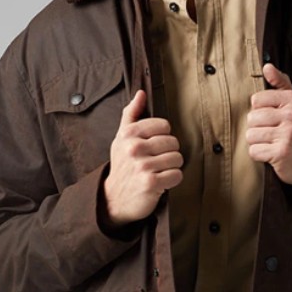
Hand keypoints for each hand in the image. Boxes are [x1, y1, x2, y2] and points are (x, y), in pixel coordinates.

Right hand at [102, 90, 182, 225]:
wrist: (113, 199)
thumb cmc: (122, 166)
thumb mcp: (121, 138)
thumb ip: (131, 114)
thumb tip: (141, 93)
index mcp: (129, 134)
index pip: (164, 126)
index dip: (163, 137)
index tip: (153, 147)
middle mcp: (134, 148)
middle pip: (173, 142)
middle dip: (169, 153)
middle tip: (157, 162)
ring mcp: (142, 166)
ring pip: (177, 158)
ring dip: (171, 167)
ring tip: (158, 172)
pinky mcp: (151, 183)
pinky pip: (177, 175)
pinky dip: (172, 180)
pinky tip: (161, 182)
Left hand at [246, 63, 291, 186]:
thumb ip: (280, 82)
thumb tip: (266, 66)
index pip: (256, 100)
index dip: (260, 110)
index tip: (273, 117)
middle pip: (251, 118)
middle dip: (257, 128)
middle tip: (272, 133)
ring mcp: (288, 134)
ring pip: (250, 135)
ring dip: (257, 142)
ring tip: (272, 143)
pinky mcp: (281, 153)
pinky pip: (254, 151)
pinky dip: (259, 155)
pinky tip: (271, 154)